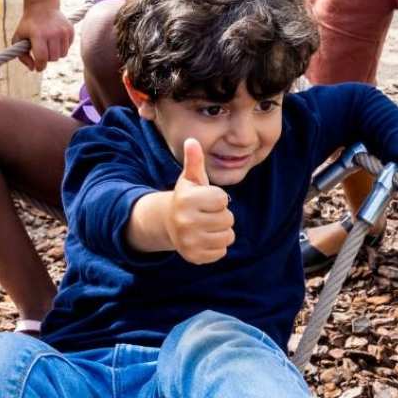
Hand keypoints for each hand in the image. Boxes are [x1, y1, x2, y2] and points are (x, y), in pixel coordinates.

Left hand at [12, 2, 73, 71]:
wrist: (42, 6)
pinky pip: (68, 47)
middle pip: (53, 58)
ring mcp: (63, 31)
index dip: (40, 66)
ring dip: (55, 54)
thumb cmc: (28, 25)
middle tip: (42, 52)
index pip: (42, 58)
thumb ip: (22, 56)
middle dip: (46, 59)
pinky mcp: (70, 30)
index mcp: (38, 34)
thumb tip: (33, 69)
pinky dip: (62, 47)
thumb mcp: (18, 38)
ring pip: (62, 55)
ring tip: (48, 46)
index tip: (37, 68)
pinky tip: (55, 40)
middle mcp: (52, 32)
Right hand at [165, 138, 235, 263]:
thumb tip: (192, 140)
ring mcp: (189, 241)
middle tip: (207, 213)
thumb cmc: (187, 196)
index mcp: (186, 199)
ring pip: (227, 236)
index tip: (207, 198)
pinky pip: (222, 252)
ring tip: (208, 225)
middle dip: (222, 215)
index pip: (222, 199)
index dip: (218, 197)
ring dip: (222, 231)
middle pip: (228, 219)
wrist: (169, 223)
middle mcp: (186, 222)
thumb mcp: (191, 177)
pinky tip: (205, 238)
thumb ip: (194, 159)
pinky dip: (217, 246)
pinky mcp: (194, 257)